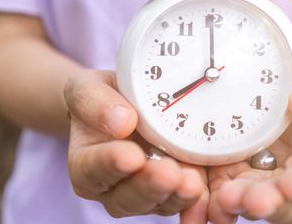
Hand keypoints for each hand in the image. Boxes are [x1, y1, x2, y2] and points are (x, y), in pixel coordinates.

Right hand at [64, 70, 209, 222]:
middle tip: (168, 173)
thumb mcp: (86, 87)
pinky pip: (184, 202)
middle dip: (150, 186)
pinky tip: (206, 188)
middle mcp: (112, 187)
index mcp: (85, 164)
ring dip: (176, 195)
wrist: (125, 104)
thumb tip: (121, 122)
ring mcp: (144, 194)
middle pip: (127, 198)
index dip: (111, 164)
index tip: (131, 155)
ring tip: (192, 181)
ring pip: (159, 204)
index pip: (92, 169)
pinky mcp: (172, 193)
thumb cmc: (101, 96)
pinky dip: (197, 199)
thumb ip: (93, 101)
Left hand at [207, 71, 291, 223]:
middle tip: (253, 201)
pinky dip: (207, 196)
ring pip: (246, 200)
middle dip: (265, 202)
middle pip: (281, 202)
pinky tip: (196, 197)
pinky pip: (216, 190)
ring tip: (224, 200)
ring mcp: (259, 184)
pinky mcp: (230, 178)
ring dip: (234, 203)